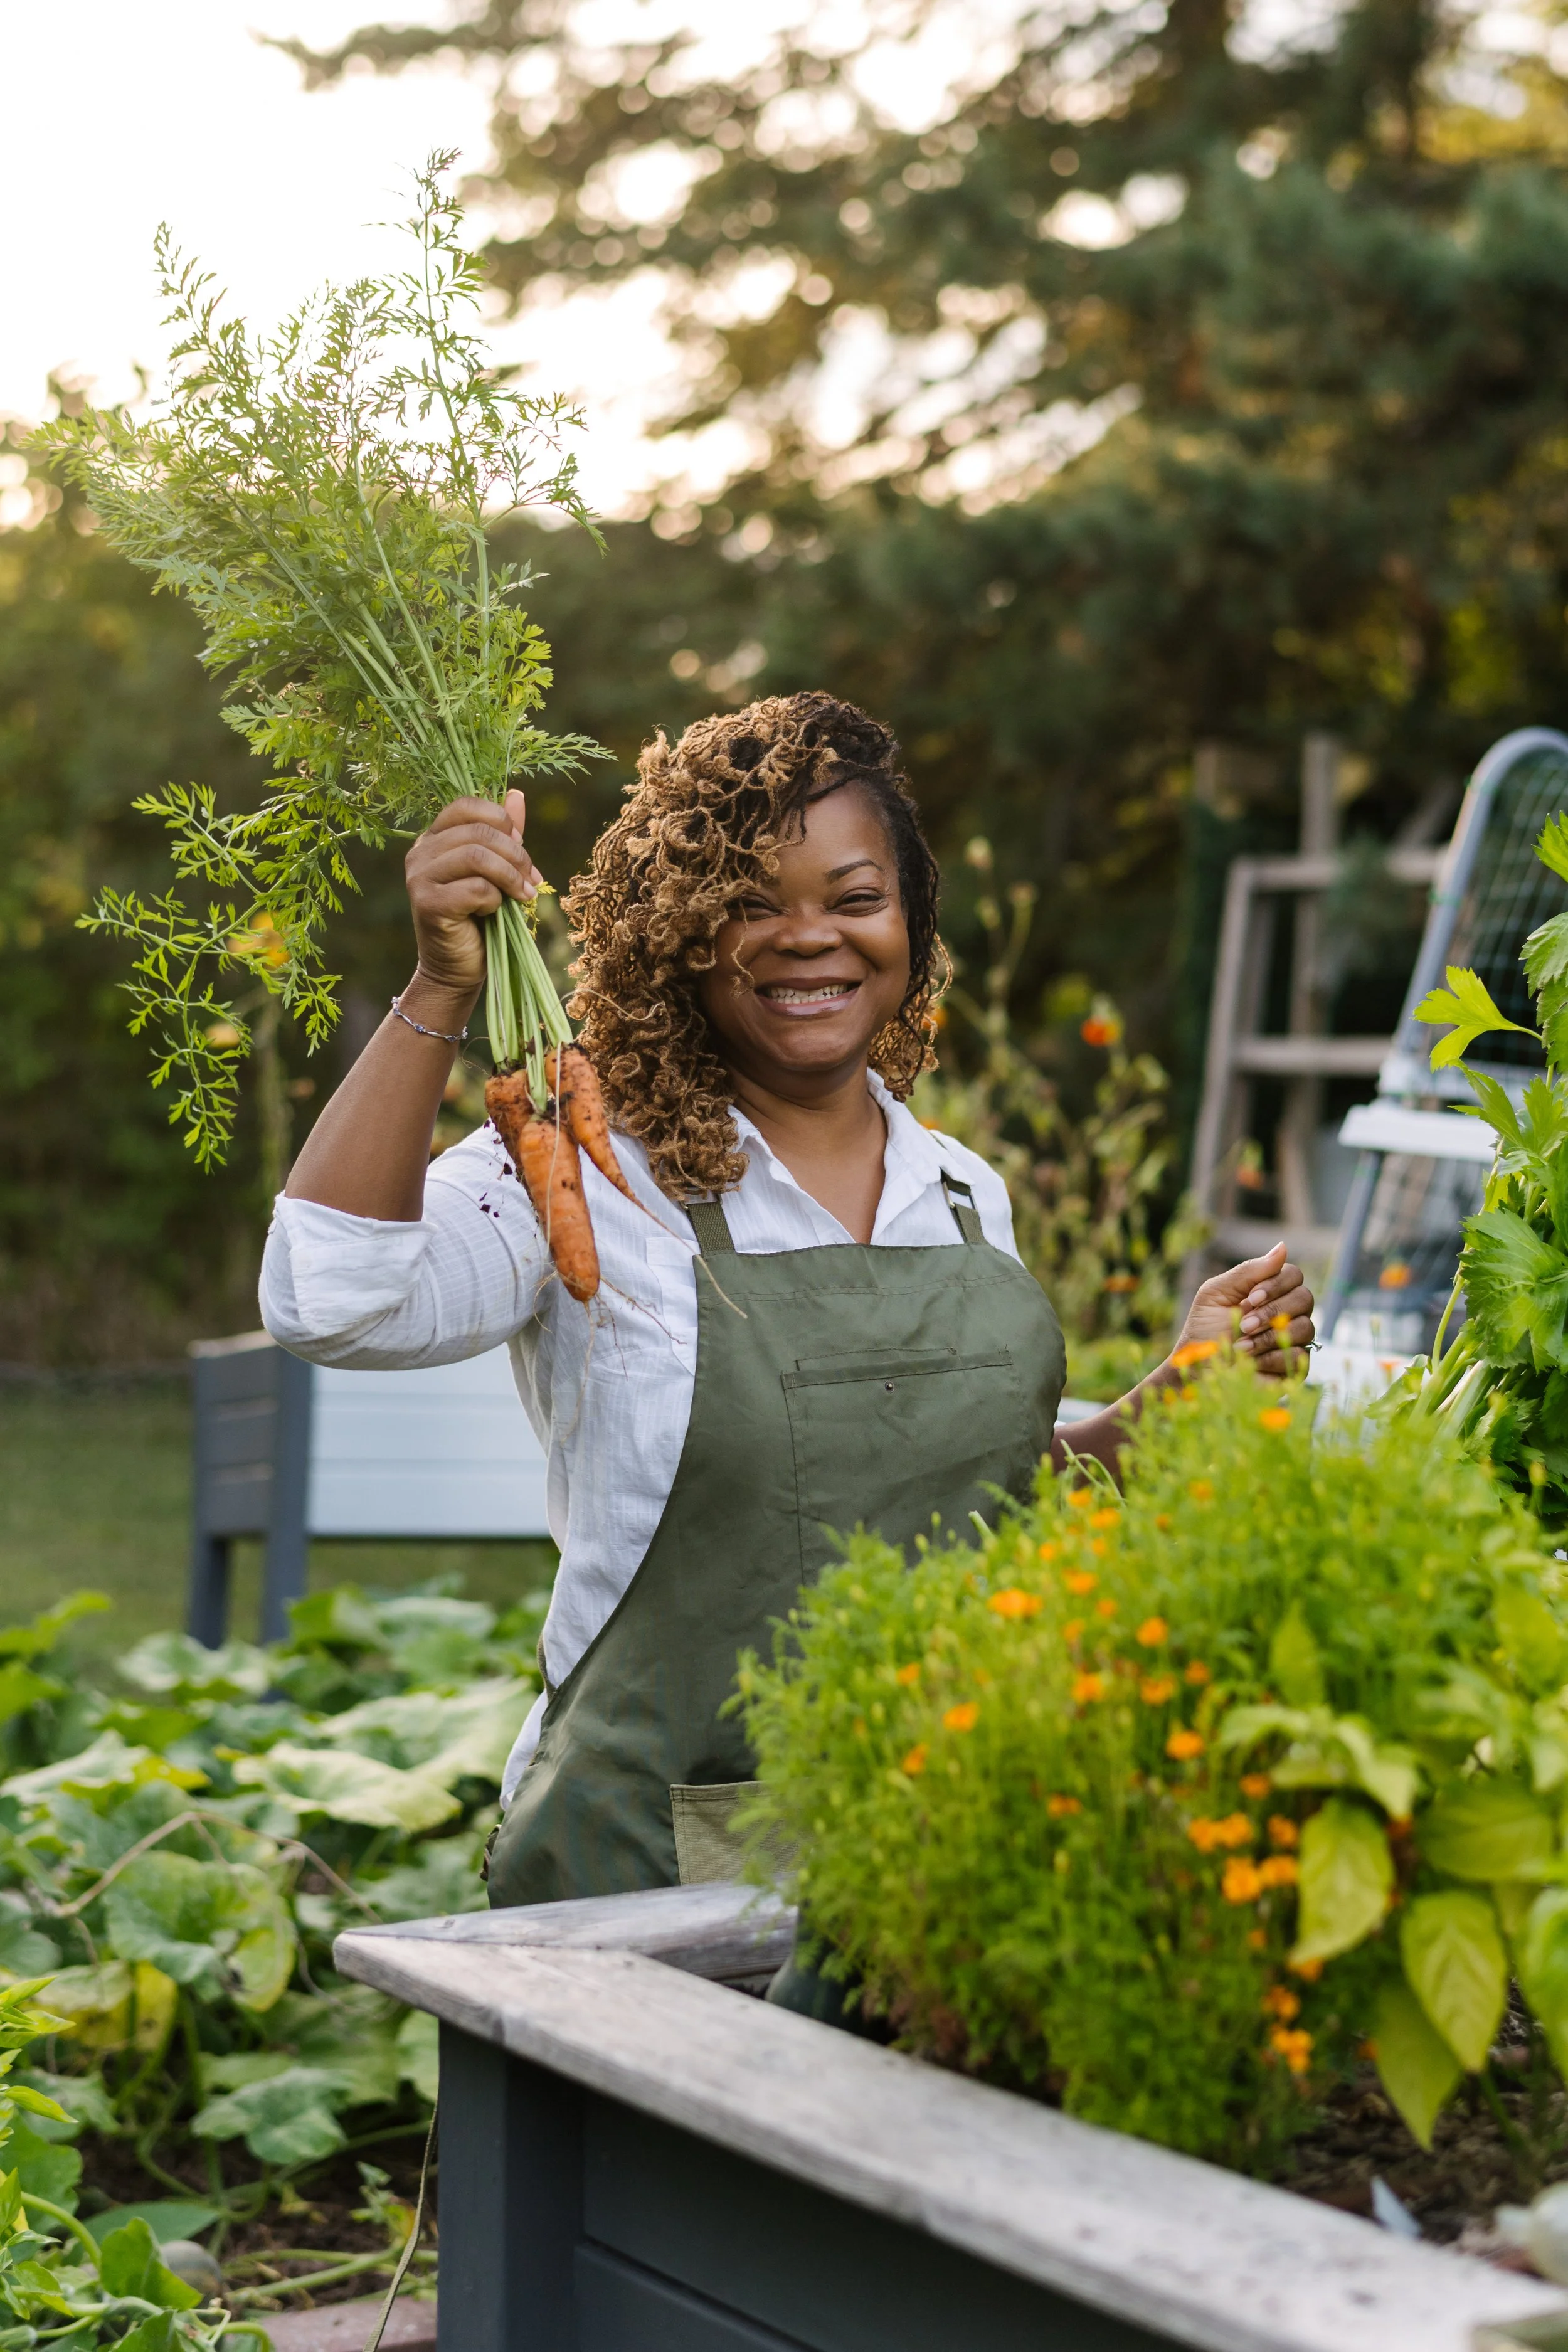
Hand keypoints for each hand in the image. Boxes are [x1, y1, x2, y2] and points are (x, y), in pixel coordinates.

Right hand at [404, 789, 542, 1003]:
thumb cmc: (480, 920)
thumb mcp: (497, 872)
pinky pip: (474, 888)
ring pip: (476, 856)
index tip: (522, 846)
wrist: (459, 969)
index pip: (465, 806)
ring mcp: (419, 877)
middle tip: (532, 880)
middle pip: (478, 831)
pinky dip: (494, 900)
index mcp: (434, 838)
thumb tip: (516, 794)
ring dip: (510, 876)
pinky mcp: (427, 904)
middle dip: (516, 854)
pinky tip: (494, 912)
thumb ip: (504, 835)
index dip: (500, 820)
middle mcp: (420, 853)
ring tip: (524, 896)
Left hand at [1171, 1241, 1314, 1378]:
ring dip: (1270, 1335)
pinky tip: (1251, 1361)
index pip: (1293, 1275)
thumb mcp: (1216, 1294)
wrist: (1196, 1371)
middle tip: (1245, 1324)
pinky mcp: (1294, 1367)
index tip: (1250, 1298)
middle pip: (1305, 1299)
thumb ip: (1248, 1271)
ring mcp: (1293, 1341)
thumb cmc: (1203, 1331)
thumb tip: (1282, 1246)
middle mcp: (1286, 1314)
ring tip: (1242, 1345)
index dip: (1276, 1285)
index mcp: (1269, 1293)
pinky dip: (1271, 1357)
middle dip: (1273, 1311)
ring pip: (1306, 1327)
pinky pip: (1301, 1356)